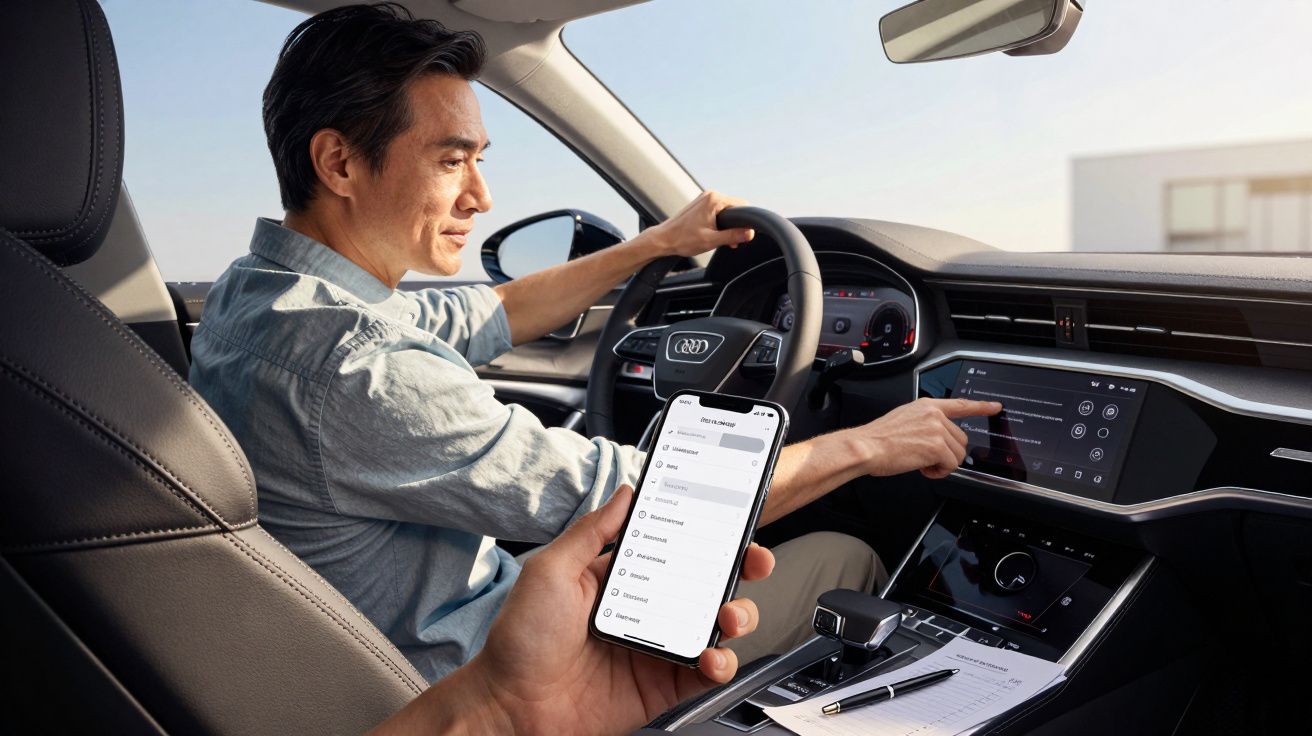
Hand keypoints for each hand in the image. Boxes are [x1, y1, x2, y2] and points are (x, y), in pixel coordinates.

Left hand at [374, 485, 775, 735]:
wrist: (512, 705)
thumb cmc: (520, 639)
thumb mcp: (551, 570)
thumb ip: (593, 532)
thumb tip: (625, 495)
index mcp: (621, 578)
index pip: (675, 547)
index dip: (707, 534)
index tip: (730, 520)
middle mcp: (645, 610)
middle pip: (708, 583)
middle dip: (741, 568)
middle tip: (753, 560)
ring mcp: (657, 648)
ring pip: (718, 626)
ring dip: (738, 615)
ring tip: (729, 616)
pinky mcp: (663, 685)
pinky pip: (706, 672)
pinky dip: (721, 663)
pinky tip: (711, 656)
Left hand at [642, 190, 754, 257]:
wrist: (664, 239)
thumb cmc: (682, 239)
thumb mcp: (711, 240)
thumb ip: (732, 236)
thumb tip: (750, 233)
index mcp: (714, 199)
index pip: (742, 205)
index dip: (745, 221)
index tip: (742, 234)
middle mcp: (710, 195)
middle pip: (734, 208)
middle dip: (735, 225)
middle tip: (729, 241)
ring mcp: (704, 199)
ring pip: (726, 211)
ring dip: (727, 226)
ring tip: (719, 239)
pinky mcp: (701, 205)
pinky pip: (717, 212)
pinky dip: (719, 224)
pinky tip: (714, 235)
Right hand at [853, 398, 1001, 478]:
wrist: (866, 447)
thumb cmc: (878, 439)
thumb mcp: (904, 420)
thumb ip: (924, 424)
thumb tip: (936, 439)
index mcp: (926, 406)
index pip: (960, 405)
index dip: (980, 407)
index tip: (994, 407)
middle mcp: (934, 415)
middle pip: (960, 439)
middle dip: (947, 453)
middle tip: (926, 458)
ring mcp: (936, 430)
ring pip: (957, 454)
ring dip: (942, 464)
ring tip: (922, 464)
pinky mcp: (936, 446)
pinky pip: (950, 465)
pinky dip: (939, 472)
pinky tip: (924, 469)